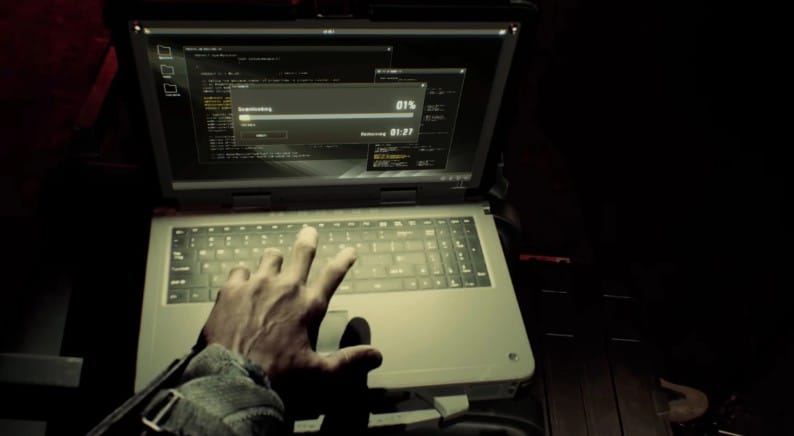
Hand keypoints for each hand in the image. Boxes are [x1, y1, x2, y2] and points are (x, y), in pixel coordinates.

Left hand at [201, 226, 381, 385]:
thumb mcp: (319, 373)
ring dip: (274, 259)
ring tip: (273, 261)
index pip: (333, 275)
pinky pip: (239, 270)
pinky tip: (241, 282)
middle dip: (308, 240)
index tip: (349, 251)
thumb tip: (376, 356)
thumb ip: (348, 361)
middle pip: (303, 253)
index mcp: (309, 306)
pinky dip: (243, 276)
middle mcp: (286, 288)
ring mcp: (257, 285)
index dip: (344, 260)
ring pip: (270, 257)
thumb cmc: (277, 376)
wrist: (234, 378)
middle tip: (309, 232)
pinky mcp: (231, 289)